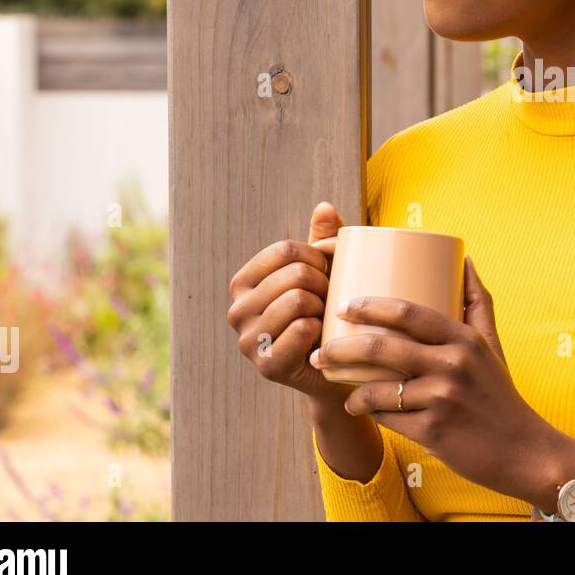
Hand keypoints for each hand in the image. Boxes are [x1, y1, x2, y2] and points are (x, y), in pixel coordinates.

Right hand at [227, 201, 352, 407]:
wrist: (338, 368)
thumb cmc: (327, 313)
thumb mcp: (324, 272)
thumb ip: (322, 239)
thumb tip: (325, 206)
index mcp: (244, 283)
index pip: (285, 250)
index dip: (318, 257)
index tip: (328, 274)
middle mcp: (237, 310)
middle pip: (294, 274)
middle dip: (325, 284)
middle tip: (330, 301)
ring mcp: (247, 341)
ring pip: (298, 300)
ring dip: (323, 308)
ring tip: (325, 319)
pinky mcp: (266, 366)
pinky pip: (301, 330)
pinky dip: (321, 331)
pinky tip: (322, 340)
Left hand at [310, 255, 574, 510]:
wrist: (523, 450)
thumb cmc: (500, 394)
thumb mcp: (492, 345)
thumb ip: (478, 303)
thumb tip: (465, 259)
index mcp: (464, 339)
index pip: (409, 312)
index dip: (371, 306)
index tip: (345, 306)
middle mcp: (453, 365)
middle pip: (384, 347)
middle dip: (343, 347)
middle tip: (323, 349)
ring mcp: (442, 399)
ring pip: (378, 387)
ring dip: (349, 386)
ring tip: (334, 380)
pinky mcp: (433, 431)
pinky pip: (387, 418)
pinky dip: (369, 411)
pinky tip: (359, 407)